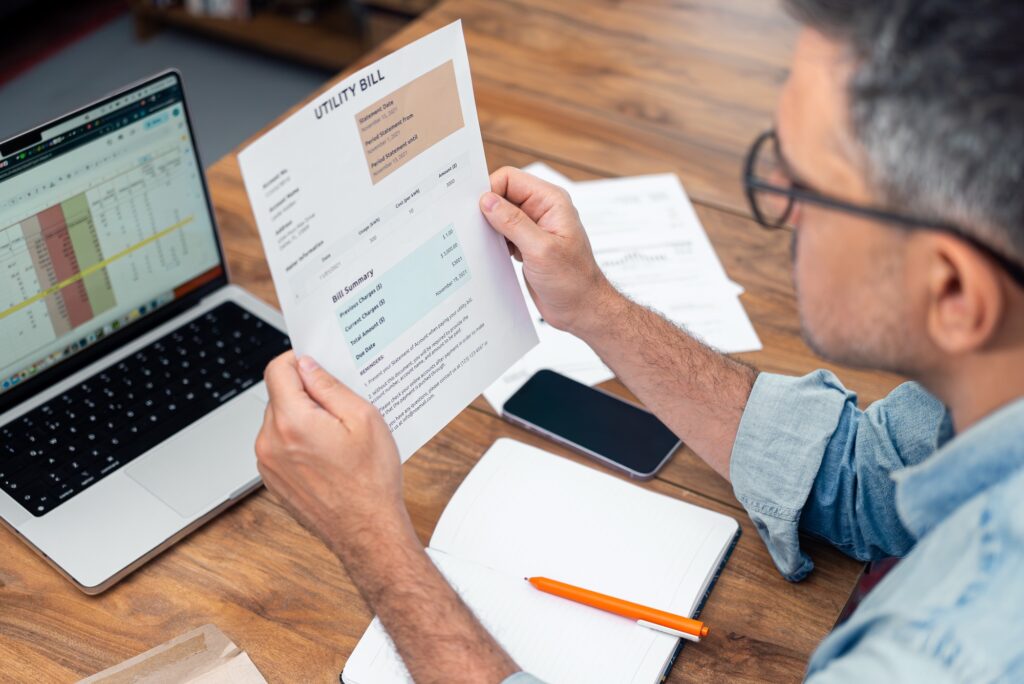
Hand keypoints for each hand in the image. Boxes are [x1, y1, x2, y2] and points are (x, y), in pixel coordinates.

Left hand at [255, 352, 415, 558]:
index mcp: (292, 422)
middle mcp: (270, 442)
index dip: (298, 360)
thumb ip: (329, 386)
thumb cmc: (370, 481)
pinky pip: (280, 446)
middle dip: (306, 394)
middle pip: (279, 396)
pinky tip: (328, 456)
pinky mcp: (272, 481)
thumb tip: (308, 366)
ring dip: (302, 419)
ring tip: (337, 437)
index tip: (315, 364)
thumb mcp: (363, 418)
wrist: (367, 532)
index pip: (277, 369)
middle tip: (340, 407)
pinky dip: (299, 443)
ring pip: (279, 421)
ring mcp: (268, 465)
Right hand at [480, 167, 620, 335]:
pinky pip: (503, 234)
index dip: (490, 190)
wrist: (582, 309)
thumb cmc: (573, 281)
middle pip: (503, 195)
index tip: (476, 211)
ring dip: (489, 228)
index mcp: (550, 201)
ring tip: (485, 244)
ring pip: (500, 215)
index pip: (510, 179)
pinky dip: (494, 242)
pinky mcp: (527, 245)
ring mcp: (534, 228)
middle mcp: (542, 210)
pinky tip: (493, 255)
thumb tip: (487, 201)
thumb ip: (512, 222)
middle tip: (474, 228)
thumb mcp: (540, 250)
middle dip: (486, 210)